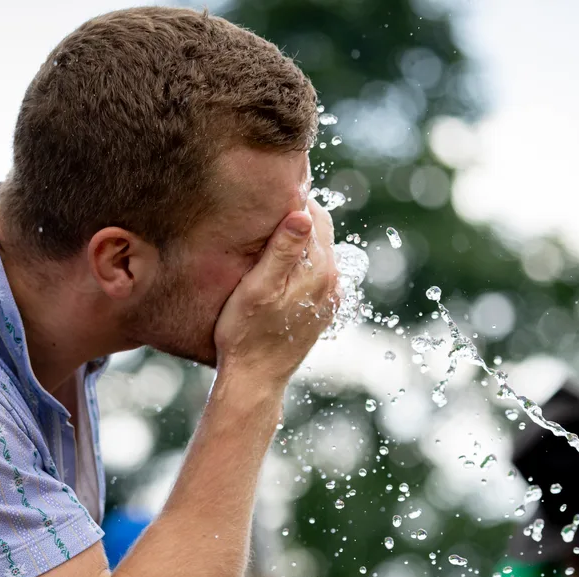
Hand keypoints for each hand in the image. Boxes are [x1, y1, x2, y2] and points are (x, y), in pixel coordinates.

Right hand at [214, 199, 338, 386]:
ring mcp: (329, 298)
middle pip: (321, 232)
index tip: (267, 194)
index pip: (314, 216)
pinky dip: (300, 262)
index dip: (292, 201)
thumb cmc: (246, 334)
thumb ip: (281, 251)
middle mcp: (332, 282)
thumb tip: (303, 214)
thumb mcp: (257, 288)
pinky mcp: (321, 310)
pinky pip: (316, 273)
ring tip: (268, 236)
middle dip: (297, 218)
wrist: (254, 379)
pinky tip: (276, 267)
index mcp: (319, 271)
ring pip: (319, 252)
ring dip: (298, 241)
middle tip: (265, 210)